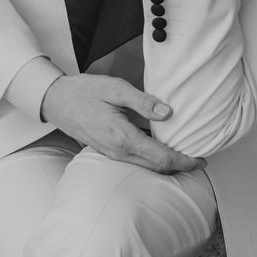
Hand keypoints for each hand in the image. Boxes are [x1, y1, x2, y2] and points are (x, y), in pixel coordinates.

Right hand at [40, 74, 204, 172]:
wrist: (55, 101)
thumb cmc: (84, 91)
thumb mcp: (115, 89)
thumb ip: (143, 101)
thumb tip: (168, 113)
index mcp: (123, 138)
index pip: (161, 158)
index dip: (184, 162)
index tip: (200, 159)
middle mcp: (118, 152)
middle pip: (156, 168)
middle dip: (179, 166)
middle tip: (198, 159)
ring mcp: (111, 154)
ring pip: (145, 167)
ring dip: (166, 165)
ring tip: (183, 154)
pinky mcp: (107, 151)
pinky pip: (135, 161)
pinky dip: (152, 160)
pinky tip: (159, 149)